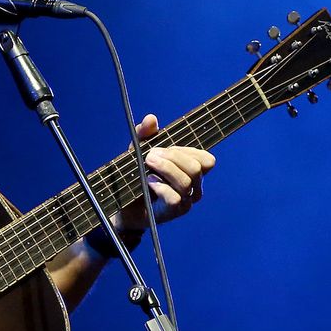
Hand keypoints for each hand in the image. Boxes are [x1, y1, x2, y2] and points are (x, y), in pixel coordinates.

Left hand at [114, 113, 215, 235]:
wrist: (123, 205)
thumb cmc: (136, 177)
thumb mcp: (139, 151)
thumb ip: (145, 134)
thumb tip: (151, 119)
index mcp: (192, 171)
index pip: (207, 160)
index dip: (188, 151)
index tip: (166, 148)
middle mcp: (194, 187)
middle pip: (196, 168)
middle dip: (172, 157)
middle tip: (150, 155)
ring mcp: (186, 201)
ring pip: (186, 182)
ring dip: (164, 169)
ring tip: (147, 165)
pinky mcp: (174, 212)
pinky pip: (175, 198)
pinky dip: (160, 187)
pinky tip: (148, 182)